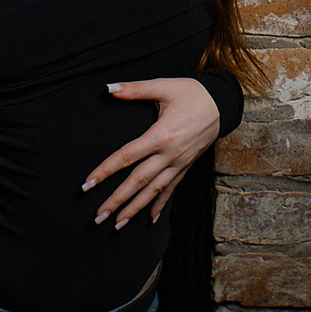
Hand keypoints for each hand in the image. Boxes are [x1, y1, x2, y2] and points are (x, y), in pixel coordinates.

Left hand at [83, 78, 220, 228]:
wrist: (222, 104)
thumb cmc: (192, 93)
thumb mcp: (164, 86)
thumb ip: (135, 89)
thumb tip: (109, 88)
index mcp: (160, 135)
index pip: (126, 157)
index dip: (105, 171)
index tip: (88, 184)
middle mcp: (169, 154)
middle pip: (137, 181)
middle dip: (117, 200)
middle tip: (98, 217)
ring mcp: (178, 163)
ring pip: (153, 191)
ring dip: (134, 209)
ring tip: (117, 224)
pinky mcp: (186, 167)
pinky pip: (171, 189)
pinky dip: (160, 204)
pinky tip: (151, 219)